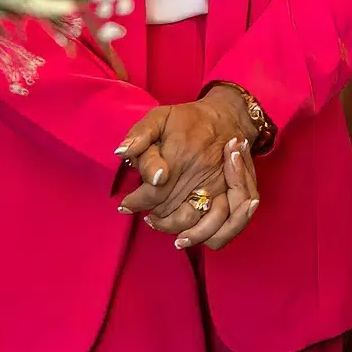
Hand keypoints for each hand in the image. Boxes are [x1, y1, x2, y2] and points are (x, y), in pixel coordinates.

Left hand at [121, 124, 259, 249]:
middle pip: (170, 209)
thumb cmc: (188, 120)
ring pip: (192, 220)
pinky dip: (202, 235)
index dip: (135, 202)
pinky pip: (219, 224)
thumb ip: (139, 135)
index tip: (125, 205)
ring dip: (172, 228)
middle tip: (144, 216)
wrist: (227, 119)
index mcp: (180, 154)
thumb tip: (121, 152)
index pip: (153, 190)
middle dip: (153, 217)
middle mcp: (199, 172)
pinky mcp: (230, 194)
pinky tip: (186, 235)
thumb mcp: (159, 116)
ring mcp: (217, 185)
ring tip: (159, 224)